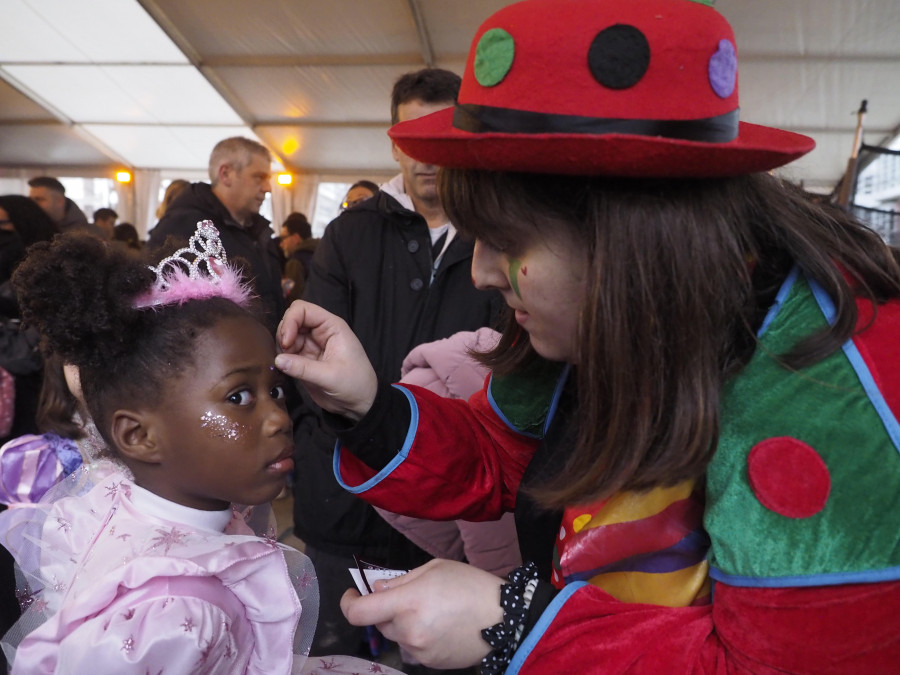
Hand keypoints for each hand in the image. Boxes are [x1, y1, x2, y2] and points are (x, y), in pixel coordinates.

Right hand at [275, 300, 376, 420]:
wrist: (359, 404)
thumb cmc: (355, 384)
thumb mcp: (331, 376)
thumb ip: (303, 368)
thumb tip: (277, 360)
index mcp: (331, 327)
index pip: (303, 310)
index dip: (290, 321)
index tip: (286, 342)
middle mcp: (320, 332)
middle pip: (291, 320)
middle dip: (284, 334)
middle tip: (284, 355)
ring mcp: (311, 345)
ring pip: (286, 336)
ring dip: (281, 347)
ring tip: (286, 364)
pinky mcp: (304, 359)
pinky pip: (286, 352)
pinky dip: (281, 358)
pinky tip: (285, 368)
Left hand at [340, 559, 504, 668]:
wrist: (504, 620)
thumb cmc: (470, 585)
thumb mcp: (435, 568)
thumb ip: (401, 580)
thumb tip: (377, 590)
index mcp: (407, 602)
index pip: (360, 613)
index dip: (348, 604)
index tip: (353, 595)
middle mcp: (408, 631)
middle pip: (379, 623)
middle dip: (387, 610)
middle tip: (411, 597)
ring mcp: (419, 651)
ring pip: (397, 636)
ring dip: (404, 624)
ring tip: (433, 612)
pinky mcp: (431, 664)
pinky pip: (414, 648)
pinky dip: (419, 637)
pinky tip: (441, 627)